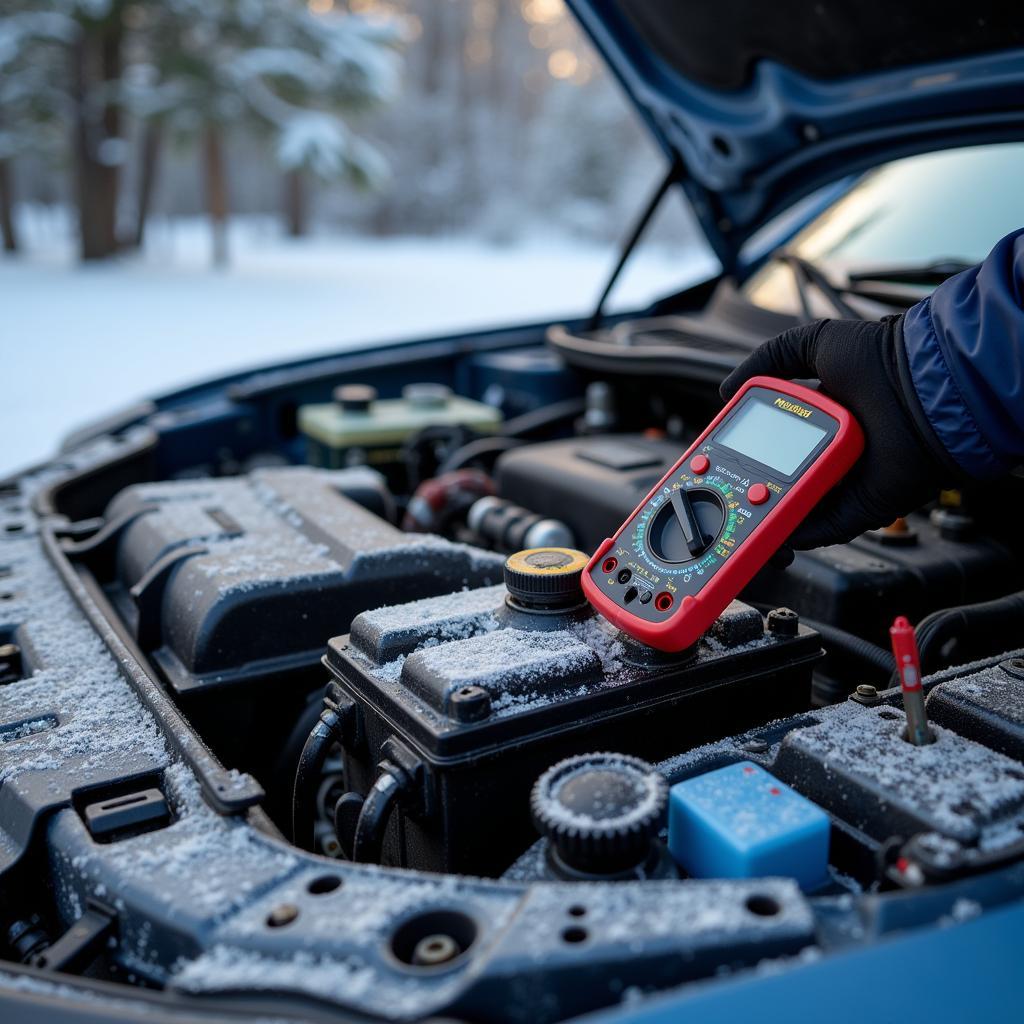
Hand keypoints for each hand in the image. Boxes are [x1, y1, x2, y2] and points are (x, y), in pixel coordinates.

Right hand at [720, 317, 955, 548]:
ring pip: (794, 512)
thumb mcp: (816, 343)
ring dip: (763, 521)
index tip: (715, 461)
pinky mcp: (862, 509)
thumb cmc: (886, 359)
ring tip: (733, 523)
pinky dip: (793, 535)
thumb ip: (770, 359)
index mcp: (819, 421)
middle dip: (744, 495)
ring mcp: (844, 484)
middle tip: (717, 500)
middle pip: (775, 484)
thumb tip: (727, 388)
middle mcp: (829, 454)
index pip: (769, 445)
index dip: (740, 455)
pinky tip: (766, 533)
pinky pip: (821, 530)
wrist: (927, 390)